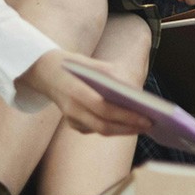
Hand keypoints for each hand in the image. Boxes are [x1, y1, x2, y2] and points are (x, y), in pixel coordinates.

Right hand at [17, 49, 152, 136]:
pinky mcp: (72, 124)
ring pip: (101, 130)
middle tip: (150, 124)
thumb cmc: (74, 65)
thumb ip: (111, 75)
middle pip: (104, 125)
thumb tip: (135, 90)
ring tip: (143, 125)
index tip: (147, 117)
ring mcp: (71, 119)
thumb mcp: (92, 63)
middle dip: (129, 127)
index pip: (105, 109)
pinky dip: (113, 127)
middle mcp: (72, 109)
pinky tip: (129, 124)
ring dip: (123, 130)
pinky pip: (95, 129)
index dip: (126, 116)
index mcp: (76, 92)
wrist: (44, 71)